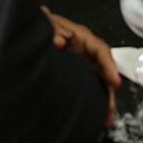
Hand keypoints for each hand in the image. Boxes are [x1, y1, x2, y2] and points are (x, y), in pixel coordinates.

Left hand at [41, 6, 120, 124]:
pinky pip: (86, 87)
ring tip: (105, 118)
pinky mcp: (74, 74)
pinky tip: (93, 115)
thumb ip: (52, 29)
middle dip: (108, 90)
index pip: (101, 50)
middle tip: (110, 109)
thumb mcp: (47, 23)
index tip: (114, 81)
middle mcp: (83, 51)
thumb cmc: (43, 25)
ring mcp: (79, 64)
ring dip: (102, 99)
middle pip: (101, 71)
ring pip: (96, 82)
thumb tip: (58, 42)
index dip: (109, 66)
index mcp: (81, 37)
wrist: (28, 35)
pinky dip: (91, 101)